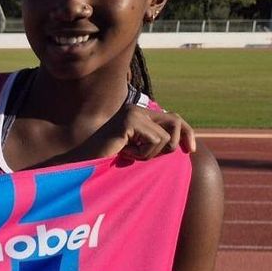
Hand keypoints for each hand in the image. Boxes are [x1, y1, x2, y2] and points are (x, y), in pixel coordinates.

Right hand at [81, 104, 196, 161]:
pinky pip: (154, 141)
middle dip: (173, 143)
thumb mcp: (136, 150)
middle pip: (176, 122)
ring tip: (130, 154)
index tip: (191, 150)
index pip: (174, 118)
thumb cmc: (106, 160)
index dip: (186, 133)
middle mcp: (137, 110)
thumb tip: (181, 143)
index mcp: (139, 114)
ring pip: (165, 137)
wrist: (80, 161)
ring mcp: (133, 114)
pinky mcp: (130, 122)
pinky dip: (143, 154)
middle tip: (150, 156)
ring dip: (150, 154)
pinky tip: (125, 153)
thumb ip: (154, 142)